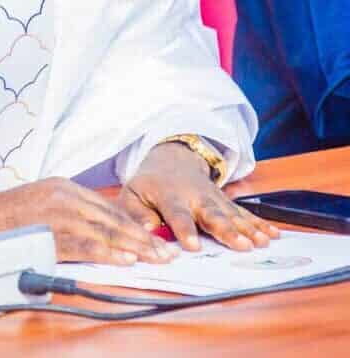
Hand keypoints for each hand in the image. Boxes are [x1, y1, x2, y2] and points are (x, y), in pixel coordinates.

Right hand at [0, 177, 174, 264]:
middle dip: (142, 236)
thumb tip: (100, 229)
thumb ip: (69, 209)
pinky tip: (125, 260)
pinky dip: (107, 253)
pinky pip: (83, 245)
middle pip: (112, 218)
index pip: (109, 207)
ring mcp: (56, 213)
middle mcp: (64, 195)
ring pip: (104, 231)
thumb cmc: (6, 215)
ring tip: (155, 257)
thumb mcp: (41, 199)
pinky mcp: (47, 232)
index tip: (155, 237)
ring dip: (133, 246)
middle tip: (166, 251)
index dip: (134, 224)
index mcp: (64, 186)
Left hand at [120, 142, 280, 251]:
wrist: (172, 159)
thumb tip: (147, 230)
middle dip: (227, 230)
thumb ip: (136, 213)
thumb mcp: (132, 194)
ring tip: (262, 242)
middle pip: (212, 214)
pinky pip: (244, 213)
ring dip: (248, 228)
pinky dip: (259, 224)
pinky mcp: (226, 202)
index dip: (185, 229)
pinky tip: (273, 234)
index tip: (193, 246)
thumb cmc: (149, 185)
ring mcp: (214, 198)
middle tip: (241, 245)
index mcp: (169, 196)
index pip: (177, 214)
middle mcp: (194, 196)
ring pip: (232, 214)